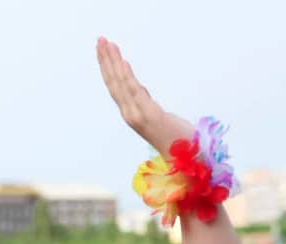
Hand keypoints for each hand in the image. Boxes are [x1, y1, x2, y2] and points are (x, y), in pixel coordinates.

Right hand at [97, 38, 191, 153]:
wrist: (186, 161)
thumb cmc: (176, 141)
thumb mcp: (159, 116)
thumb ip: (146, 103)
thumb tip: (139, 90)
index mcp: (131, 114)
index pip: (116, 86)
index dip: (108, 68)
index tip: (103, 49)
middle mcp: (130, 114)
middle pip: (114, 82)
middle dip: (106, 60)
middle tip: (100, 39)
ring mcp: (138, 116)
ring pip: (121, 84)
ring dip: (113, 62)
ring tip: (107, 44)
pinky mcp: (149, 116)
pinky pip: (135, 91)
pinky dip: (127, 76)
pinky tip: (122, 61)